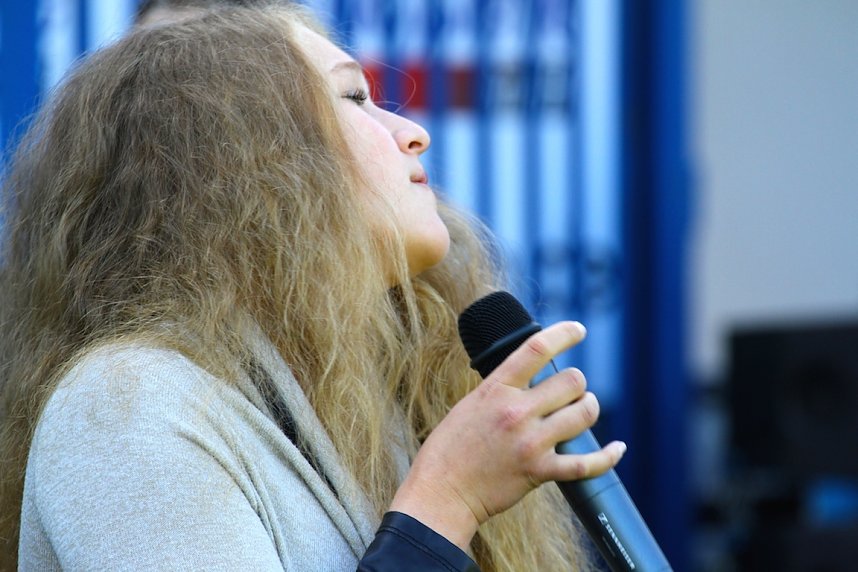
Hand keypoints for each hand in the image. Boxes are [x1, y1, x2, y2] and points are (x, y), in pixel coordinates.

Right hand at [389, 321, 625, 549]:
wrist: (442, 491)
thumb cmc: (451, 447)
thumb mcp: (472, 404)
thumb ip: (503, 389)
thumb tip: (532, 376)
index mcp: (496, 389)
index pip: (537, 348)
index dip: (565, 333)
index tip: (579, 330)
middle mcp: (516, 412)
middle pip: (572, 381)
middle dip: (577, 384)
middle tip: (571, 392)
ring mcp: (530, 442)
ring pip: (585, 413)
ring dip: (589, 409)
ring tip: (582, 412)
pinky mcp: (540, 472)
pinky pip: (587, 463)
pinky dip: (608, 456)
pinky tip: (617, 449)